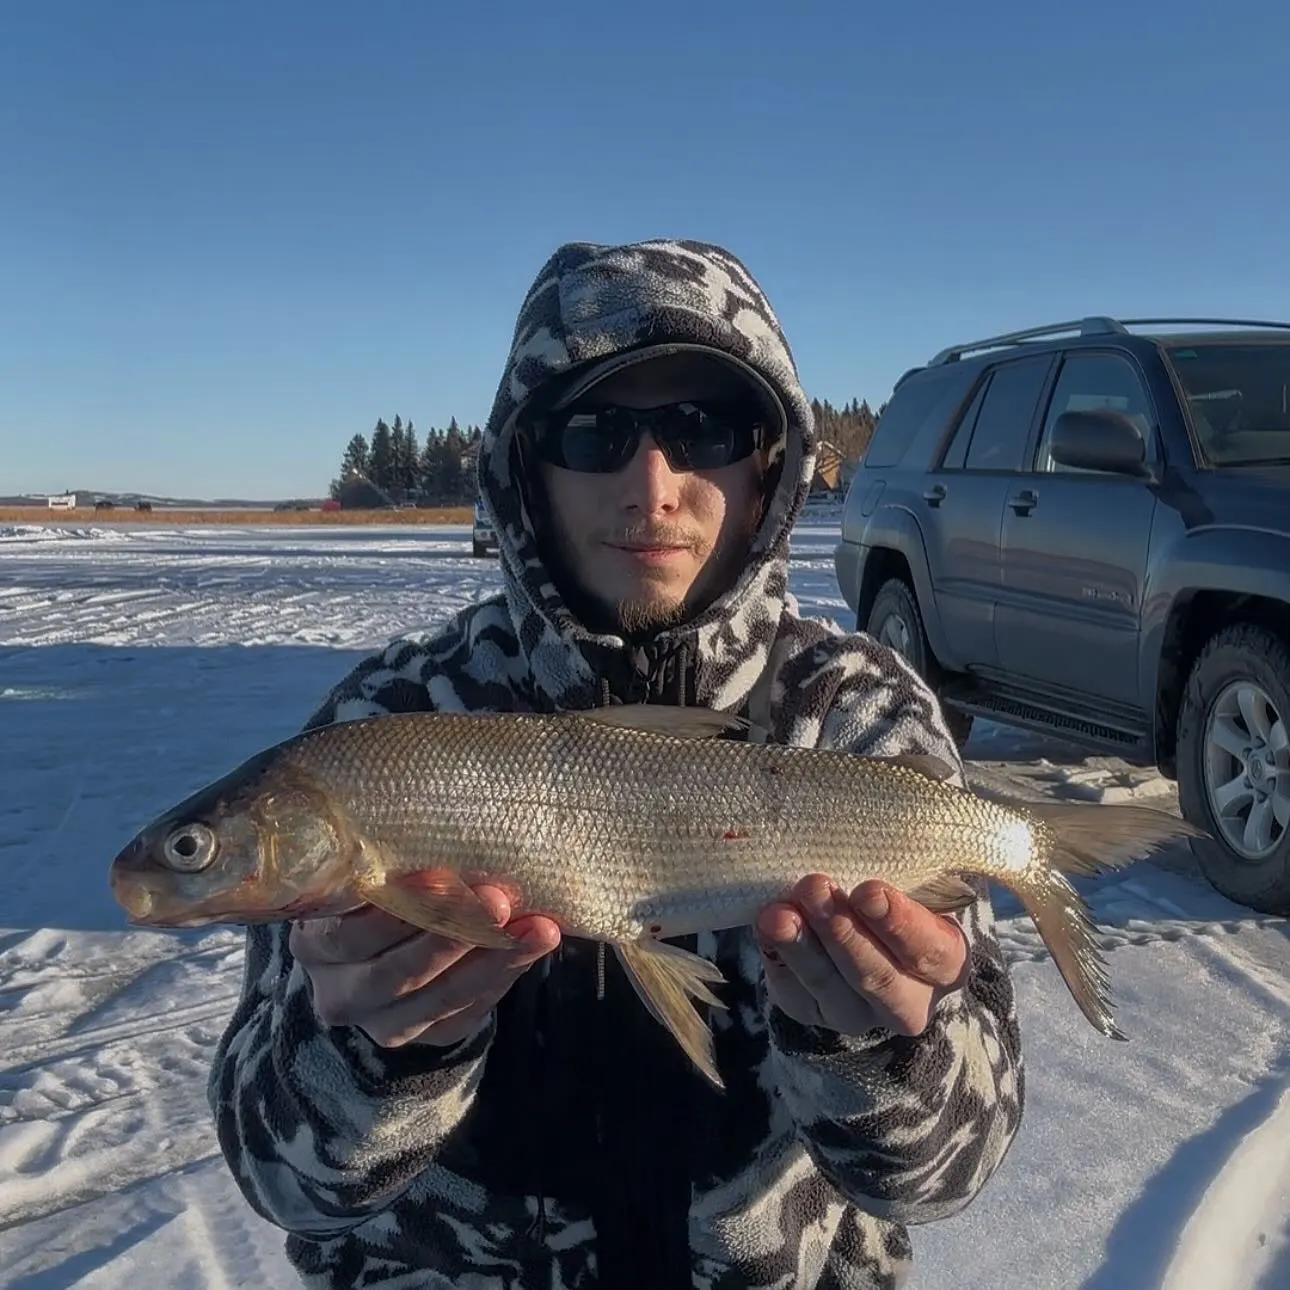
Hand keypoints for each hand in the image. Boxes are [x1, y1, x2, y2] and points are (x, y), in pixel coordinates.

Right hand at [291, 883, 560, 1047]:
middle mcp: (341, 993)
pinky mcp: (424, 1038)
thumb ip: (386, 859)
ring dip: (495, 958)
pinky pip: (466, 1012)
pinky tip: (533, 946)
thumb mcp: (365, 874)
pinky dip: (503, 977)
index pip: (351, 935)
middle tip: (499, 898)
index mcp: (316, 944)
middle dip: (455, 933)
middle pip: (398, 972)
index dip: (399, 908)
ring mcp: (382, 1024)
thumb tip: (442, 819)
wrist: (375, 952)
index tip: (441, 874)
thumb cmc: (375, 892)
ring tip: (539, 927)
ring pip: (441, 997)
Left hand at [755, 875, 969, 1037]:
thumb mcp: (911, 879)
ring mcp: (858, 1013)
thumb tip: (887, 812)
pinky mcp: (812, 1013)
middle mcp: (908, 1000)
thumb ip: (906, 861)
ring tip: (778, 913)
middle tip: (815, 888)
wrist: (858, 931)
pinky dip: (777, 958)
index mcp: (945, 961)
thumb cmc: (891, 893)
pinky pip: (793, 994)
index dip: (901, 923)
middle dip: (842, 932)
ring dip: (802, 946)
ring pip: (830, 988)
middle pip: (877, 976)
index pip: (931, 950)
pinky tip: (765, 926)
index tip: (869, 890)